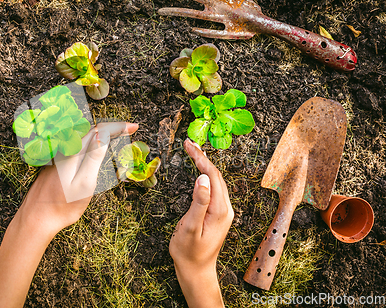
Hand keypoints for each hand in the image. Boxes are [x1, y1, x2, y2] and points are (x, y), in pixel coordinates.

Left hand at [15, 122, 138, 240]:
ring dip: (102, 132)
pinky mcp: (55, 162)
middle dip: (112, 127)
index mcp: (73, 153)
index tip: (134, 127)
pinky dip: (91, 141)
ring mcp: (58, 155)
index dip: (118, 126)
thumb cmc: (63, 206)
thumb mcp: (85, 183)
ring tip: (118, 134)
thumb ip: (94, 157)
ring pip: (83, 136)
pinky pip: (76, 143)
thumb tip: (104, 134)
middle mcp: (64, 150)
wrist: (36, 218)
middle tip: (130, 129)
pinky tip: (97, 145)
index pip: (99, 130)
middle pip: (91, 130)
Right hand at [169, 138, 233, 307]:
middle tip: (188, 144)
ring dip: (204, 165)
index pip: (212, 176)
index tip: (188, 145)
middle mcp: (225, 208)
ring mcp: (223, 211)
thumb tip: (202, 178)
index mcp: (220, 210)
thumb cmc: (189, 253)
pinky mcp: (217, 214)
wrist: (196, 271)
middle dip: (202, 157)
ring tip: (192, 151)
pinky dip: (205, 175)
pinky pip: (213, 189)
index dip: (201, 158)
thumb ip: (198, 202)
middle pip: (216, 175)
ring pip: (215, 181)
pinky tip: (198, 170)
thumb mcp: (190, 228)